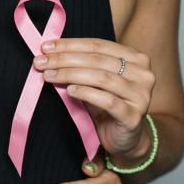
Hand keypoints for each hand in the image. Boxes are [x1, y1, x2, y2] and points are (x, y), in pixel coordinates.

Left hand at [33, 38, 155, 163]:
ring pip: (101, 78)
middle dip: (64, 59)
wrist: (124, 138)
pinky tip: (69, 91)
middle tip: (40, 62)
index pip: (98, 45)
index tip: (45, 47)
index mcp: (135, 58)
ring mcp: (141, 96)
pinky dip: (86, 93)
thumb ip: (80, 66)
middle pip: (97, 60)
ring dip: (70, 74)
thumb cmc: (106, 104)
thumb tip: (48, 53)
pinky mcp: (133, 116)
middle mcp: (143, 74)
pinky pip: (108, 101)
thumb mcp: (94, 81)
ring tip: (48, 76)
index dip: (69, 44)